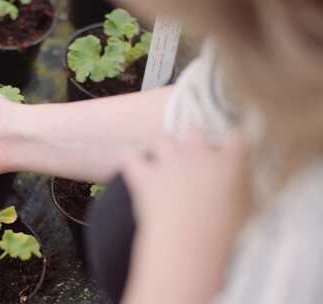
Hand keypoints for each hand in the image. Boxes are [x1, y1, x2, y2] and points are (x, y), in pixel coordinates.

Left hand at [121, 131, 250, 303]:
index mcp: (230, 161)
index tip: (232, 152)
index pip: (237, 138)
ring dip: (164, 150)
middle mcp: (199, 153)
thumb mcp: (249, 213)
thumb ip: (246, 194)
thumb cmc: (228, 234)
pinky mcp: (144, 176)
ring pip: (163, 140)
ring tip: (165, 165)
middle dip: (195, 143)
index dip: (233, 145)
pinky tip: (133, 166)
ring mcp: (169, 161)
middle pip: (196, 132)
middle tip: (195, 162)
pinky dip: (131, 160)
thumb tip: (243, 191)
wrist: (189, 242)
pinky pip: (130, 156)